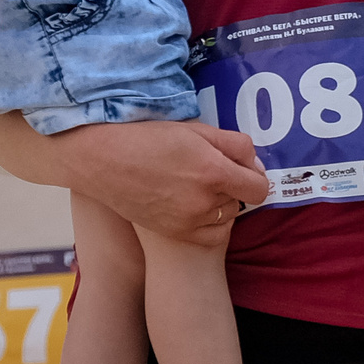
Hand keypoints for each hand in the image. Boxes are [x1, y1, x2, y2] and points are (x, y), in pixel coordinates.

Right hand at [55, 120, 266, 240]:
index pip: (259, 187)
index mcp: (213, 171)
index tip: (243, 167)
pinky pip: (211, 234)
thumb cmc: (148, 138)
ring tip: (197, 185)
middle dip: (234, 184)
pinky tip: (195, 205)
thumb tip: (255, 165)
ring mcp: (188, 222)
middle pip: (242, 200)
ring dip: (221, 203)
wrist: (103, 161)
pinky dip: (210, 221)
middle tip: (210, 168)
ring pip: (226, 216)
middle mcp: (204, 201)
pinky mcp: (175, 233)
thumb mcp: (196, 130)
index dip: (255, 175)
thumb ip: (234, 145)